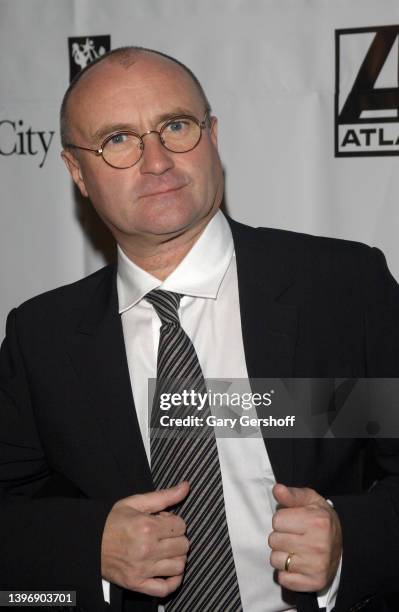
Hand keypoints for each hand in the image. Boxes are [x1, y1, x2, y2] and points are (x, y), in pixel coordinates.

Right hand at [101, 481, 189, 596]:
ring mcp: (142, 569)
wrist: (89, 541)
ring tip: (166, 551)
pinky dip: (173, 582)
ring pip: (179, 566)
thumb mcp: (136, 502)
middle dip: (178, 538)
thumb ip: (164, 495)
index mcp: (148, 527)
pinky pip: (165, 589)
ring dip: (177, 557)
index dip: (175, 522)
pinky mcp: (136, 584)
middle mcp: (147, 549)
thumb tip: (186, 486)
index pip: (181, 526)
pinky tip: (169, 571)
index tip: (164, 522)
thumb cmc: (112, 520)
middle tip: (165, 536)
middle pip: (183, 546)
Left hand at [268, 484, 341, 591]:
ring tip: (295, 550)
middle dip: (280, 536)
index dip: (282, 520)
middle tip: (295, 536)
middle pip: (273, 540)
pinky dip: (286, 572)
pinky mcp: (314, 582)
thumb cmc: (321, 519)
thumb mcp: (310, 500)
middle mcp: (318, 545)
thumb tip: (277, 489)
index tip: (293, 521)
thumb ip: (292, 494)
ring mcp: (317, 566)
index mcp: (317, 522)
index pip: (277, 520)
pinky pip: (283, 579)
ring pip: (275, 560)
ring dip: (281, 555)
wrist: (343, 545)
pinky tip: (297, 564)